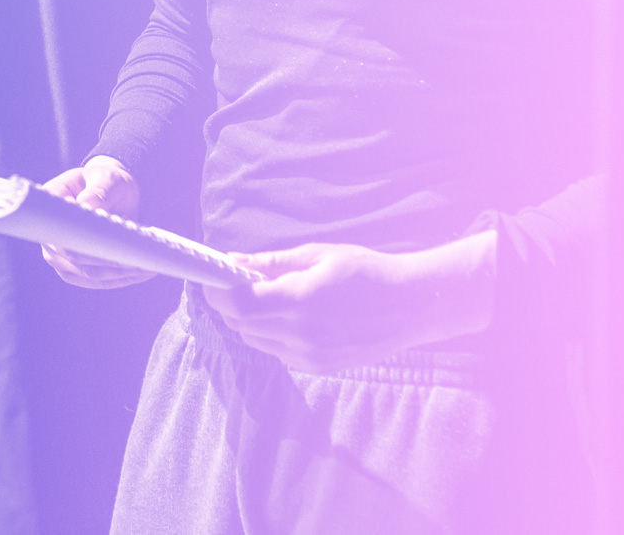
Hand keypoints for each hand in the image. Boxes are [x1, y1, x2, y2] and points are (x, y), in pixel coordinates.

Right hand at [39, 155, 151, 288]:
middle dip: (110, 261)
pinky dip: (120, 279)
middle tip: (141, 259)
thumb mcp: (107, 178)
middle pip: (75, 257)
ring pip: (88, 273)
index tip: (115, 243)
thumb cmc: (107, 181)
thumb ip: (99, 189)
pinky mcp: (73, 269)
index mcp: (50, 204)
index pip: (60, 228)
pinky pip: (96, 281)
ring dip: (119, 274)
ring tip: (148, 267)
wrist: (111, 192)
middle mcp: (48, 232)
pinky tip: (142, 273)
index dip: (83, 240)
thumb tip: (88, 204)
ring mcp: (58, 254)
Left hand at [201, 231, 496, 373]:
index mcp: (300, 302)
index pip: (238, 305)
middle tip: (235, 281)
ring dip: (248, 319)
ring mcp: (309, 356)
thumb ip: (272, 263)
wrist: (412, 307)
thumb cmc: (366, 272)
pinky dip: (269, 333)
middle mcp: (301, 335)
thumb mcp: (319, 255)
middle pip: (241, 324)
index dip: (217, 291)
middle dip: (229, 303)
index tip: (212, 275)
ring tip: (266, 296)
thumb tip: (233, 261)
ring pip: (255, 340)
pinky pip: (276, 351)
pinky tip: (287, 316)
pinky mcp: (317, 367)